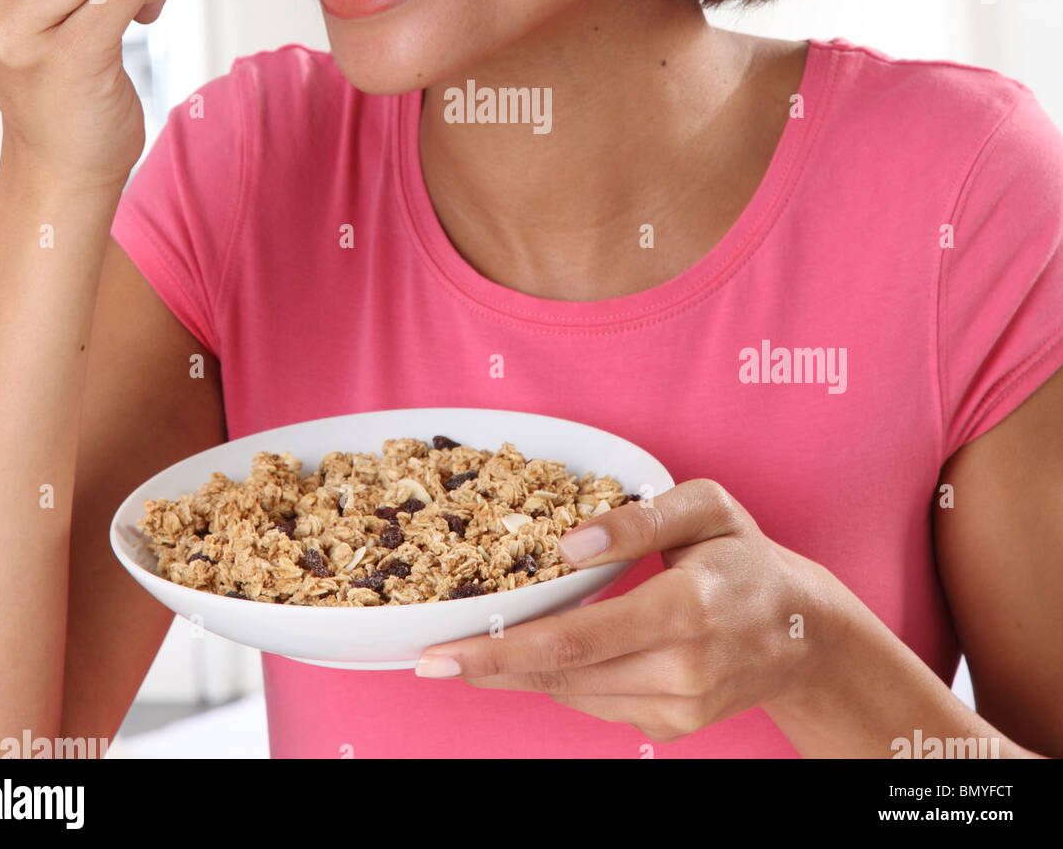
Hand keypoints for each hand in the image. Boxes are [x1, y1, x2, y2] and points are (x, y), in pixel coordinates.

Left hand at [414, 479, 838, 743]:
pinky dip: (564, 678)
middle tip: (432, 659)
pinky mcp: (672, 727)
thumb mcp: (705, 507)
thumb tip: (568, 546)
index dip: (500, 649)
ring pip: (573, 693)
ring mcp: (678, 708)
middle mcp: (681, 669)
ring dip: (521, 672)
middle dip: (491, 666)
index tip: (440, 653)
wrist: (803, 632)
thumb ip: (637, 518)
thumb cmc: (745, 556)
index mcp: (686, 608)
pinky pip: (597, 703)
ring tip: (481, 648)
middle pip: (562, 674)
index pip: (575, 639)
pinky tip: (547, 653)